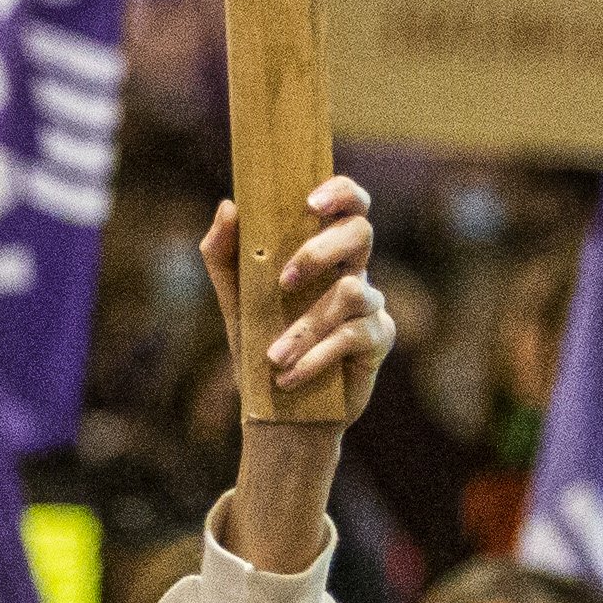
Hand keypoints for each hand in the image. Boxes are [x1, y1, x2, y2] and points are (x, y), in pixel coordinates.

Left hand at [203, 175, 393, 408]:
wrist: (279, 411)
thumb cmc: (260, 345)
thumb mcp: (234, 299)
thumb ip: (223, 254)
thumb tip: (228, 206)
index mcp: (324, 251)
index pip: (348, 203)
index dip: (340, 192)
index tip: (310, 201)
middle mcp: (353, 270)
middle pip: (360, 232)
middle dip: (320, 251)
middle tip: (283, 279)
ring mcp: (370, 304)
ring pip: (351, 291)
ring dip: (305, 327)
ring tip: (273, 357)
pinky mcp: (379, 338)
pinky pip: (352, 335)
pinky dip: (314, 356)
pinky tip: (288, 376)